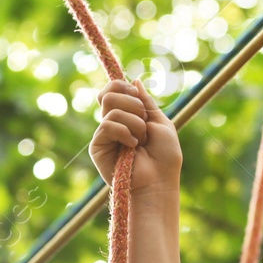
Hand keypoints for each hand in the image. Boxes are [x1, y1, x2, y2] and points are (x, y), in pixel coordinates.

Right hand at [89, 79, 182, 195]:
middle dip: (133, 104)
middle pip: (110, 93)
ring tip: (141, 140)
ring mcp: (105, 135)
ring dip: (135, 122)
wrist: (159, 182)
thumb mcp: (160, 122)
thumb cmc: (165, 157)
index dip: (123, 86)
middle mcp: (113, 123)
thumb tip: (134, 80)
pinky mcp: (98, 146)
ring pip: (111, 108)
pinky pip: (107, 125)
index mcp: (128, 116)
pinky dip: (125, 132)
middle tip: (144, 123)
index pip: (113, 89)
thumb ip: (146, 102)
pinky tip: (132, 146)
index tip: (137, 96)